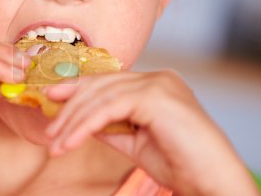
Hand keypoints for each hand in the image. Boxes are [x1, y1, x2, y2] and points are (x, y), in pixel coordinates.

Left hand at [45, 71, 259, 194]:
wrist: (211, 181)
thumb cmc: (178, 163)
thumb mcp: (134, 140)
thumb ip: (109, 125)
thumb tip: (79, 120)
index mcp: (155, 84)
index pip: (108, 81)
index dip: (77, 87)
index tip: (53, 96)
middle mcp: (157, 78)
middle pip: (101, 85)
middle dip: (70, 108)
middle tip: (50, 131)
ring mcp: (158, 83)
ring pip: (101, 97)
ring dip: (73, 121)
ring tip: (56, 144)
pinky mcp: (155, 96)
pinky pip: (108, 108)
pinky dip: (85, 126)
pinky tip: (70, 142)